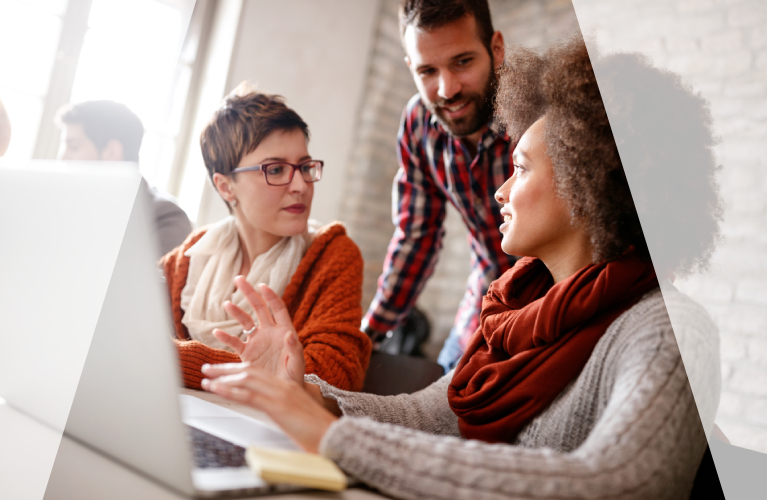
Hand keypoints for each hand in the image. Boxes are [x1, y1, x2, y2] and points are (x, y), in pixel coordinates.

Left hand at [201, 364, 336, 452]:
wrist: (332, 435)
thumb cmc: (316, 430)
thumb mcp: (295, 415)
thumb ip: (282, 409)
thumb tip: (271, 412)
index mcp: (287, 387)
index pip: (258, 373)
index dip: (237, 370)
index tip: (221, 371)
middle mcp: (283, 386)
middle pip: (249, 371)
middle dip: (226, 369)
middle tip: (208, 369)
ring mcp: (280, 394)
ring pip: (246, 379)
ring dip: (223, 378)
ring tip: (206, 379)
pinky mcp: (278, 405)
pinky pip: (249, 395)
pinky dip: (229, 390)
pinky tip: (216, 390)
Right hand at [213, 277, 304, 383]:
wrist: (282, 392)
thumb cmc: (294, 376)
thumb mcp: (297, 364)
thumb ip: (294, 349)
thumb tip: (290, 335)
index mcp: (284, 331)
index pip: (277, 308)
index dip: (270, 296)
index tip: (262, 285)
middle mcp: (269, 332)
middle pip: (259, 308)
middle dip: (249, 293)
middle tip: (239, 279)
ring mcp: (257, 342)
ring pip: (245, 322)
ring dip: (236, 312)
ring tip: (227, 304)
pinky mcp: (247, 353)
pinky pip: (235, 343)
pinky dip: (226, 337)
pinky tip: (218, 331)